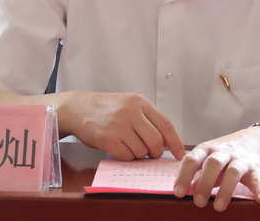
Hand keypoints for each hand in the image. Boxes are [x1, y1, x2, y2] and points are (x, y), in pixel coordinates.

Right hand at [61, 91, 185, 160]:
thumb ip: (147, 119)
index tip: (181, 154)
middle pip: (156, 141)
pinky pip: (126, 156)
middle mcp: (131, 112)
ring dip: (137, 154)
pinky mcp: (107, 138)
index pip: (165, 124)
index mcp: (139, 102)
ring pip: (141, 151)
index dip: (176, 143)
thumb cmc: (106, 108)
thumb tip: (167, 142)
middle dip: (155, 152)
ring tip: (127, 145)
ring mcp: (119, 125)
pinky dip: (125, 157)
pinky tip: (118, 148)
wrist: (79, 108)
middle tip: (149, 153)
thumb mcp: (128, 104)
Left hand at [173, 126, 259, 210]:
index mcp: (207, 149)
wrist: (255, 141)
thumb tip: (186, 189)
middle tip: (198, 202)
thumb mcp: (208, 159)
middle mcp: (223, 152)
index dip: (184, 175)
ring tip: (218, 207)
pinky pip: (257, 179)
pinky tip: (259, 200)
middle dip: (204, 183)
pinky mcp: (256, 168)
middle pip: (212, 164)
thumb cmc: (226, 154)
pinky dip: (258, 189)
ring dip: (225, 190)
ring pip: (233, 171)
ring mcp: (240, 159)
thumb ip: (197, 173)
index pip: (192, 159)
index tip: (179, 193)